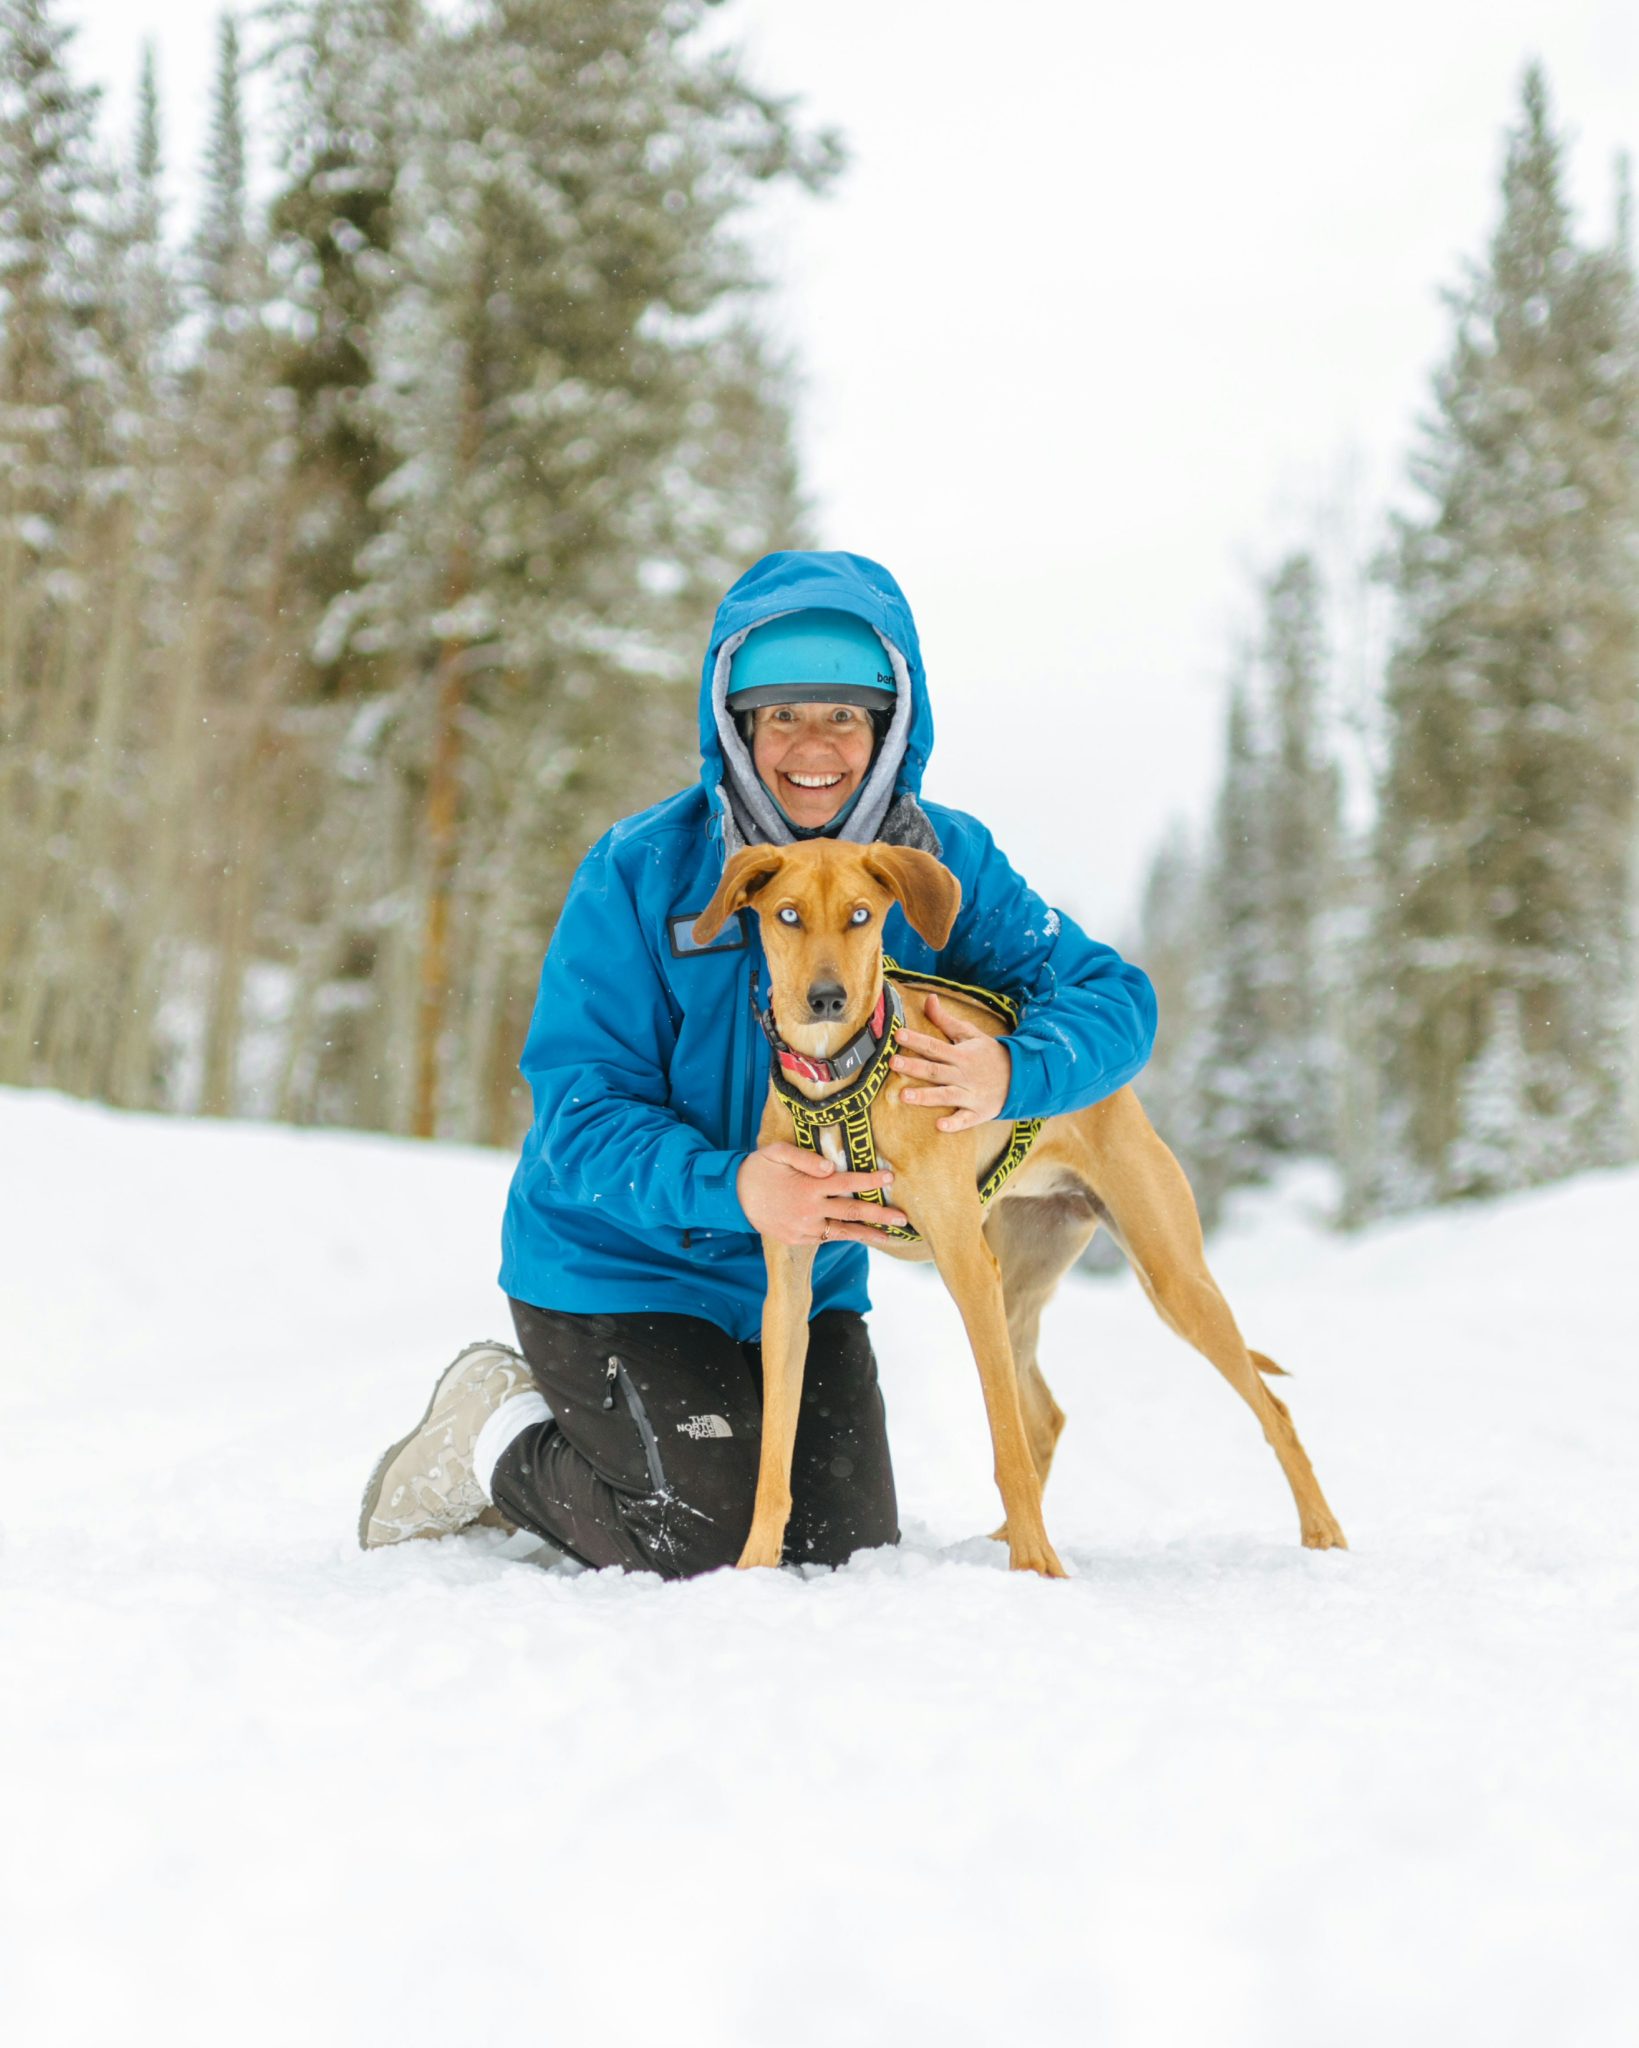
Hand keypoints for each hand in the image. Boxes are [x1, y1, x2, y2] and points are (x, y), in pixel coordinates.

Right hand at [735, 1141, 908, 1246]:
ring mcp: (804, 1228)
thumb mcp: (777, 1153)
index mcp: (807, 1187)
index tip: (890, 1177)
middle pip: (851, 1211)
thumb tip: (832, 1167)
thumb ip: (805, 1158)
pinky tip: (861, 1235)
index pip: (846, 1182)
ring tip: (889, 1236)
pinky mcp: (799, 1239)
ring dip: (867, 1233)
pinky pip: (827, 1237)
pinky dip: (846, 1236)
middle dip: (879, 1214)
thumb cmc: (760, 1169)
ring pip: (843, 1231)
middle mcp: (809, 1210)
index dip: (869, 1180)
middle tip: (902, 1218)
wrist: (734, 1197)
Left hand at [890, 991, 1011, 1131]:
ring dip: (925, 1096)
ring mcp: (971, 1094)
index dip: (916, 1040)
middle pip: (935, 1070)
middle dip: (914, 1067)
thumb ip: (946, 1020)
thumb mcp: (970, 1034)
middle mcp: (964, 1075)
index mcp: (961, 1055)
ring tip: (904, 1095)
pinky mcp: (979, 1112)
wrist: (1021, 1077)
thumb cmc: (989, 1054)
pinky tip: (940, 1126)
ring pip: (945, 1095)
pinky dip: (954, 1123)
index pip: (934, 1046)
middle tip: (892, 1063)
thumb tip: (929, 999)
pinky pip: (966, 1119)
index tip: (898, 1034)